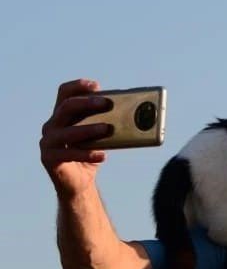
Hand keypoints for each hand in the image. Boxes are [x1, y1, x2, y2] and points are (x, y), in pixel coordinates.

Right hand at [40, 79, 111, 198]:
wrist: (78, 182)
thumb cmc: (90, 152)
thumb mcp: (99, 135)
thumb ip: (107, 122)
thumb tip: (135, 112)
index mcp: (62, 115)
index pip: (65, 93)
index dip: (78, 86)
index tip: (97, 86)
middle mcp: (52, 125)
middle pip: (66, 107)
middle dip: (87, 103)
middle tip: (107, 104)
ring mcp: (48, 142)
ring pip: (67, 131)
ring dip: (88, 128)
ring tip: (107, 128)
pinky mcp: (49, 158)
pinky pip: (69, 154)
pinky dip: (87, 154)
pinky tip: (103, 155)